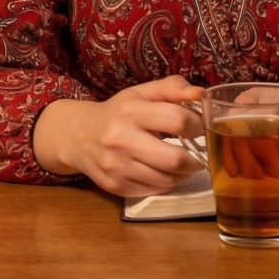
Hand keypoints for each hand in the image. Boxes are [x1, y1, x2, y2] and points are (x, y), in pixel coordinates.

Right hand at [34, 75, 204, 196]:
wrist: (77, 136)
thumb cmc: (117, 112)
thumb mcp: (141, 93)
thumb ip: (172, 88)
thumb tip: (201, 94)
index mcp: (130, 111)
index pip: (177, 120)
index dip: (197, 125)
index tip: (200, 127)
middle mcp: (121, 140)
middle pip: (174, 159)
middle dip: (195, 159)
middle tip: (199, 154)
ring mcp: (117, 167)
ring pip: (167, 179)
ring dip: (182, 173)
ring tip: (183, 163)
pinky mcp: (116, 186)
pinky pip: (154, 190)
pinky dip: (166, 182)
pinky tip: (164, 171)